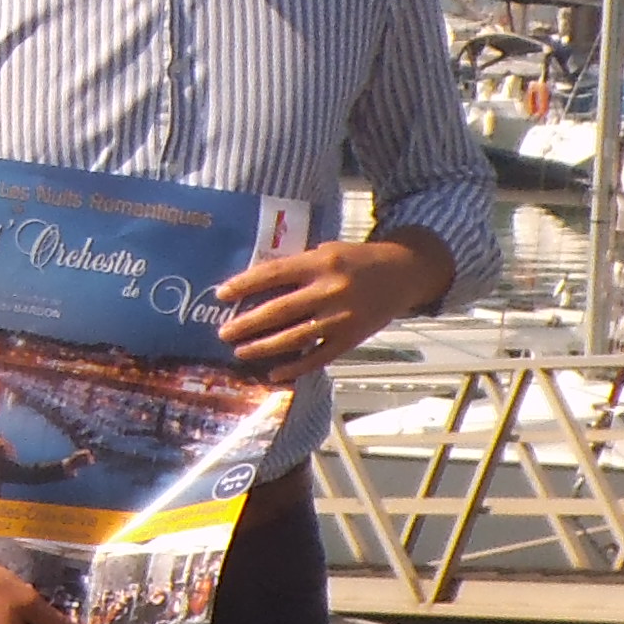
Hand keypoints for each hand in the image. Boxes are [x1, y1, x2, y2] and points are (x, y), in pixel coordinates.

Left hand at [212, 232, 451, 379]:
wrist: (403, 273)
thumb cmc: (356, 260)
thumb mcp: (326, 251)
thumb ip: (297, 267)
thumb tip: (254, 286)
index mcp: (320, 263)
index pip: (273, 274)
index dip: (244, 285)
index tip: (220, 295)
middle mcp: (330, 290)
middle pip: (280, 310)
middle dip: (247, 324)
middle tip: (224, 333)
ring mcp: (342, 317)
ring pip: (296, 337)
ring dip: (264, 347)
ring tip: (240, 351)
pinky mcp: (351, 338)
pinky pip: (319, 357)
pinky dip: (296, 368)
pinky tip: (274, 372)